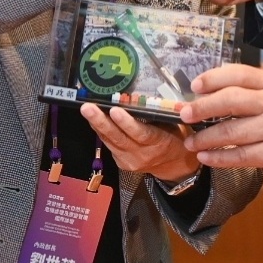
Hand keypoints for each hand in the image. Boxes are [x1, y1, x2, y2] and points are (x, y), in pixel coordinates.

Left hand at [80, 103, 199, 179]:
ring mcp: (129, 160)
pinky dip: (101, 131)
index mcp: (158, 143)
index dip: (126, 123)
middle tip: (87, 108)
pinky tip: (93, 119)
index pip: (140, 133)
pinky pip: (109, 144)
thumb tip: (140, 96)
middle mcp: (141, 154)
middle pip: (118, 138)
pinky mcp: (121, 162)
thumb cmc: (176, 138)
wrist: (174, 166)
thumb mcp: (174, 126)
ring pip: (110, 141)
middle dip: (101, 121)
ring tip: (86, 109)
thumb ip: (158, 115)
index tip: (114, 110)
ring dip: (96, 124)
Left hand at [181, 64, 262, 174]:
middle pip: (231, 101)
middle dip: (203, 108)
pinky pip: (242, 156)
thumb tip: (218, 95)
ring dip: (206, 138)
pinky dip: (220, 158)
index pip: (239, 74)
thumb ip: (257, 91)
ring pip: (232, 132)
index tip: (197, 84)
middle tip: (186, 114)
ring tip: (191, 142)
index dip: (214, 78)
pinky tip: (206, 157)